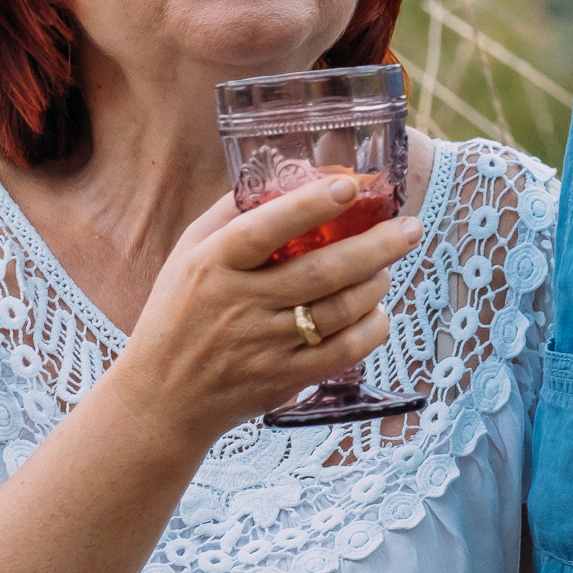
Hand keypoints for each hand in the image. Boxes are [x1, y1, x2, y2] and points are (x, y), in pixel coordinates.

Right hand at [113, 175, 423, 446]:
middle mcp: (240, 304)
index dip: (309, 206)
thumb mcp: (188, 254)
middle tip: (410, 228)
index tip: (349, 185)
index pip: (264, 229)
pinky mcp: (284, 378)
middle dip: (376, 246)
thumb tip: (287, 174)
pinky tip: (378, 311)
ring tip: (388, 266)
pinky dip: (371, 328)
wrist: (162, 398)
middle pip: (321, 272)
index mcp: (213, 265)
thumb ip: (231, 214)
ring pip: (340, 310)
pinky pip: (343, 352)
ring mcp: (265, 345)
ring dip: (376, 284)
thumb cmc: (178, 313)